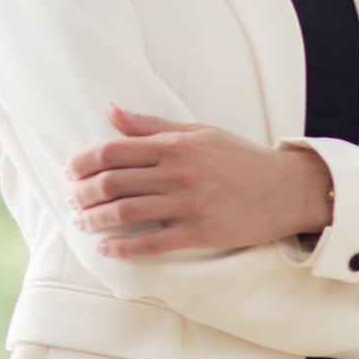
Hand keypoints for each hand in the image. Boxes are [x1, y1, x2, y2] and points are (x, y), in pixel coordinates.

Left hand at [69, 106, 333, 254]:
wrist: (287, 189)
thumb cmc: (241, 158)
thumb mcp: (199, 132)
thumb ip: (152, 124)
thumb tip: (111, 110)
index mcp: (177, 145)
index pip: (114, 151)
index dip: (84, 161)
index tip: (70, 170)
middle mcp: (179, 173)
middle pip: (113, 183)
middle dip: (82, 193)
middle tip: (71, 199)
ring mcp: (189, 205)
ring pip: (125, 213)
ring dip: (94, 220)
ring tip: (81, 223)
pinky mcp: (201, 233)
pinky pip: (151, 243)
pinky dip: (122, 247)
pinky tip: (105, 248)